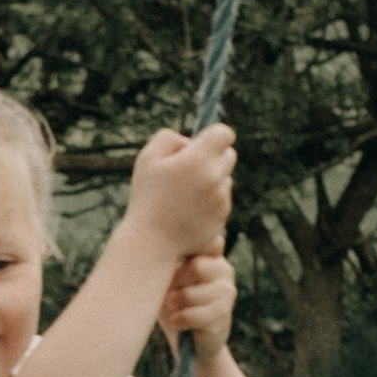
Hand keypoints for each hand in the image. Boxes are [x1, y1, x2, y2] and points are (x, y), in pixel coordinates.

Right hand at [128, 123, 234, 260]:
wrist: (152, 242)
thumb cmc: (147, 197)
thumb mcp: (148, 159)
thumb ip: (169, 138)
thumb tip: (190, 141)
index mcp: (198, 159)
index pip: (223, 134)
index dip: (213, 136)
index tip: (202, 143)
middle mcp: (214, 177)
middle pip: (229, 155)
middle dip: (213, 157)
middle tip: (190, 167)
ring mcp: (221, 199)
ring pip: (225, 179)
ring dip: (211, 180)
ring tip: (184, 194)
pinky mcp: (223, 217)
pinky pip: (222, 200)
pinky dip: (210, 201)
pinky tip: (188, 210)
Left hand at [158, 248, 234, 358]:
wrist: (188, 342)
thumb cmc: (173, 304)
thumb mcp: (167, 278)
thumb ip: (169, 260)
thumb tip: (158, 247)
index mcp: (211, 255)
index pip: (207, 241)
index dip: (187, 251)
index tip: (174, 263)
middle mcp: (223, 270)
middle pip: (195, 266)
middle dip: (175, 282)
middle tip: (170, 292)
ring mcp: (227, 291)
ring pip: (190, 294)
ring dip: (174, 304)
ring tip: (174, 308)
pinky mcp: (223, 314)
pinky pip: (192, 314)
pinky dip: (178, 320)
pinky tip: (178, 322)